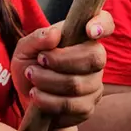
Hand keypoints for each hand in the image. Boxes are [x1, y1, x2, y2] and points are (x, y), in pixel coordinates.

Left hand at [11, 11, 113, 128]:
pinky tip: (36, 95)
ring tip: (32, 76)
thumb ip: (37, 38)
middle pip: (94, 57)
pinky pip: (72, 105)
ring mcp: (94, 84)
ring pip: (78, 84)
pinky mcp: (87, 107)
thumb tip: (55, 34)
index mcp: (82, 37)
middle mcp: (94, 58)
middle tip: (39, 60)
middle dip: (60, 60)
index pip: (105, 23)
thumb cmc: (30, 64)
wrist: (26, 96)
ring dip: (47, 81)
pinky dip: (48, 100)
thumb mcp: (25, 48)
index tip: (90, 31)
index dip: (103, 24)